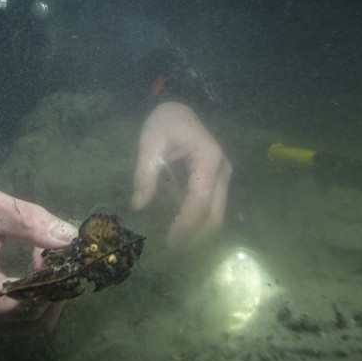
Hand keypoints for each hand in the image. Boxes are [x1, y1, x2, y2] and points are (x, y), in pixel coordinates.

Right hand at [0, 185, 76, 334]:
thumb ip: (29, 221)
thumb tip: (70, 239)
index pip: (23, 303)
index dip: (50, 280)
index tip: (59, 251)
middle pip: (31, 317)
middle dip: (52, 285)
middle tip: (55, 249)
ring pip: (33, 322)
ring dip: (48, 291)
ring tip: (41, 256)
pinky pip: (23, 319)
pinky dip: (37, 297)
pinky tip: (33, 270)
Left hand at [131, 102, 231, 246]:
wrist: (179, 109)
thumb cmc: (165, 121)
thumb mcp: (150, 141)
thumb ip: (145, 173)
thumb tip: (138, 206)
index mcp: (209, 159)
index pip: (200, 200)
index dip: (186, 224)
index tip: (170, 241)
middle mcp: (223, 171)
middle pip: (215, 214)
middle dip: (195, 236)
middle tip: (171, 251)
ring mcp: (223, 177)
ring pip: (217, 215)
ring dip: (198, 232)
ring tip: (174, 245)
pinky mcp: (217, 182)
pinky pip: (211, 208)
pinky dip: (198, 222)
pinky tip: (180, 230)